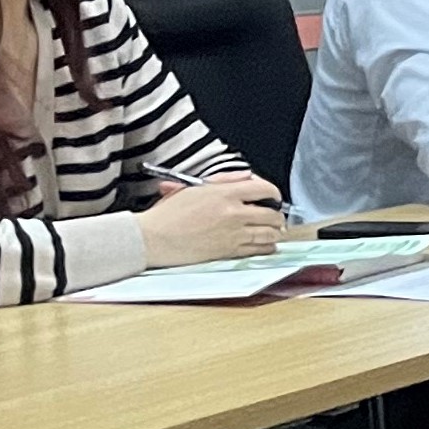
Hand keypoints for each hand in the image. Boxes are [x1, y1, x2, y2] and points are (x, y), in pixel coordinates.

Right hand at [137, 175, 288, 266]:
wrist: (152, 238)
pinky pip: (260, 249)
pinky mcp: (229, 251)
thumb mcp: (194, 188)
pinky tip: (263, 245)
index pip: (265, 189)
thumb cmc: (167, 214)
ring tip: (270, 230)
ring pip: (270, 233)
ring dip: (274, 231)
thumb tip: (246, 177)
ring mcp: (234, 234)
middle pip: (273, 213)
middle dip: (276, 214)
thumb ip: (224, 181)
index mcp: (225, 194)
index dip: (273, 193)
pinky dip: (266, 247)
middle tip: (272, 216)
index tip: (271, 197)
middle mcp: (234, 213)